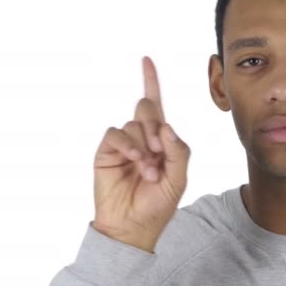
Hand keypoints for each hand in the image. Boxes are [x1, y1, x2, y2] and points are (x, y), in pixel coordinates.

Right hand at [92, 56, 190, 252]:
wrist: (133, 226)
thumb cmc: (158, 204)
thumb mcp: (179, 178)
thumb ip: (178, 150)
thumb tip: (166, 126)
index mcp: (161, 141)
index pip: (157, 107)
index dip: (151, 82)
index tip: (146, 60)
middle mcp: (142, 138)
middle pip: (148, 108)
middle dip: (156, 126)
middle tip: (159, 151)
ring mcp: (124, 144)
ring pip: (135, 123)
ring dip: (145, 145)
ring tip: (148, 171)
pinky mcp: (107, 151)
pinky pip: (117, 134)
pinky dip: (128, 145)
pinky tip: (135, 160)